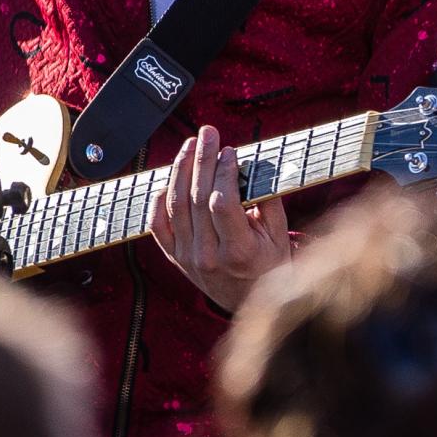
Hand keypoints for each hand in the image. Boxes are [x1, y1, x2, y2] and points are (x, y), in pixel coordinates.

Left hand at [148, 126, 290, 311]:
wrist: (248, 302)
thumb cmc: (269, 265)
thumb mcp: (278, 236)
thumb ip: (267, 201)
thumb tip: (251, 165)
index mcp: (238, 252)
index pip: (222, 203)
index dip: (224, 173)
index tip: (230, 151)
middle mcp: (208, 257)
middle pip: (197, 199)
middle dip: (203, 160)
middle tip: (208, 133)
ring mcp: (187, 259)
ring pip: (176, 206)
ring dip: (181, 170)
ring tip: (190, 146)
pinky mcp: (175, 258)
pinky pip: (157, 225)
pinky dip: (159, 200)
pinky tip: (170, 178)